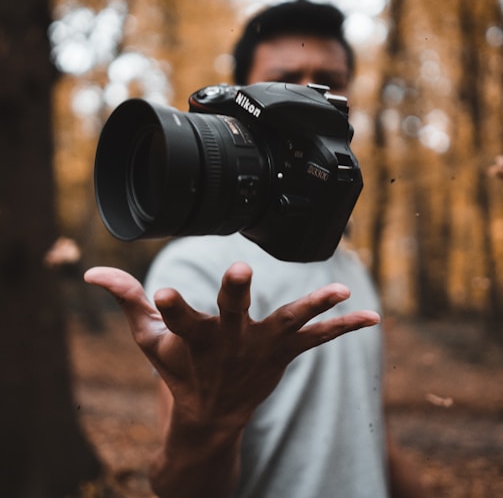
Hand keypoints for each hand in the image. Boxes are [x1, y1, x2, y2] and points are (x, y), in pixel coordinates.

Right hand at [84, 262, 379, 429]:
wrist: (211, 416)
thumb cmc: (178, 371)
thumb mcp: (148, 340)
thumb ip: (125, 300)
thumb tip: (89, 272)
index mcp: (192, 341)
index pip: (175, 321)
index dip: (170, 307)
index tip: (162, 292)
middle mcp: (228, 345)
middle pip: (231, 317)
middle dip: (235, 296)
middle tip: (241, 273)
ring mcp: (260, 351)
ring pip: (287, 325)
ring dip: (312, 307)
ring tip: (338, 291)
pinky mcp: (283, 355)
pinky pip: (317, 340)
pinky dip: (343, 328)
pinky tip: (373, 317)